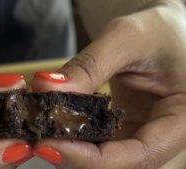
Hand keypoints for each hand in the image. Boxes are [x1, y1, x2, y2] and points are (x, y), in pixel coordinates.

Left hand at [32, 1, 185, 167]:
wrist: (166, 30)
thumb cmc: (160, 30)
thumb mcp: (127, 39)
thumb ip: (88, 67)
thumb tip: (46, 89)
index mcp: (182, 120)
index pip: (139, 156)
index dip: (91, 160)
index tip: (49, 145)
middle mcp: (163, 135)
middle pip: (119, 163)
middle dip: (75, 156)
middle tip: (38, 138)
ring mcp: (142, 134)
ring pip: (106, 156)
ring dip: (72, 147)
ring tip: (41, 129)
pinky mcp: (125, 127)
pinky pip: (99, 140)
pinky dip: (75, 134)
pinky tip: (55, 122)